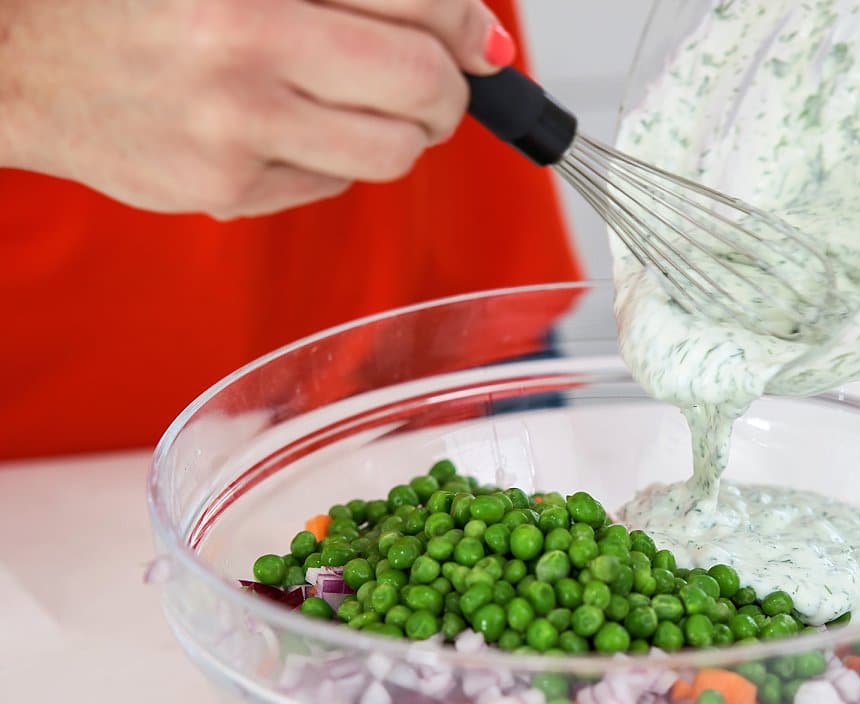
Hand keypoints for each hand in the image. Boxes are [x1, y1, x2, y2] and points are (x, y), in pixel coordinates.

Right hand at [0, 0, 515, 218]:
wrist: (20, 58)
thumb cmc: (133, 1)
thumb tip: (477, 33)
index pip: (422, 1)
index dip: (466, 25)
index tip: (475, 39)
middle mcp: (246, 46)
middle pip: (424, 88)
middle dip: (450, 92)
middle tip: (435, 84)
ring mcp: (235, 129)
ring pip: (393, 154)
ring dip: (401, 134)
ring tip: (362, 108)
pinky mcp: (224, 191)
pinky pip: (333, 186)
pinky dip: (332, 161)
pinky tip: (284, 129)